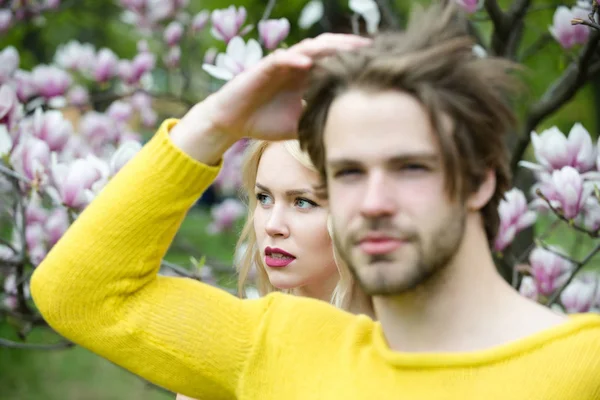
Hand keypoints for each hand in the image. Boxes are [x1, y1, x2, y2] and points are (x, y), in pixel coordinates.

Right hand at [170, 33, 371, 164]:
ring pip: (308, 48)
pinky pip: (280, 59)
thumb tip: (346, 137)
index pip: (336, 62)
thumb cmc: (265, 122)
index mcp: (307, 76)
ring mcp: (281, 65)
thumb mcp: (299, 124)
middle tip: (373, 49)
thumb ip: (318, 121)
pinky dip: (293, 60)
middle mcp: (297, 66)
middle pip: (328, 49)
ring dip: (328, 46)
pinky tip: (308, 63)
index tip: (380, 64)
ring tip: (348, 47)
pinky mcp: (262, 68)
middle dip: (350, 47)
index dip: (356, 61)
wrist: (232, 123)